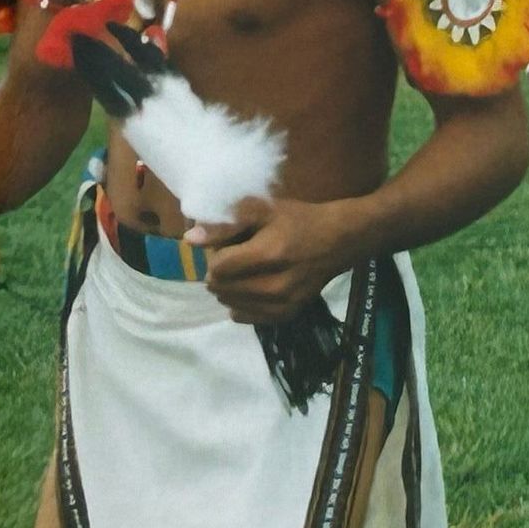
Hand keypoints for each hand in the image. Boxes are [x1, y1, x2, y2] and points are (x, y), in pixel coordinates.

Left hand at [190, 196, 360, 323]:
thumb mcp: (263, 210)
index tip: (228, 244)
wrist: (338, 241)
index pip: (218, 268)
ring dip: (228, 288)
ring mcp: (282, 304)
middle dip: (220, 272)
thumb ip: (226, 224)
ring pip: (230, 304)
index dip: (215, 254)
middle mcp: (276, 285)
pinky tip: (251, 286)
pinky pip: (244, 317)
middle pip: (221, 288)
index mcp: (269, 254)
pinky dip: (240, 302)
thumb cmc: (299, 220)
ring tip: (244, 271)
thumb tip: (189, 240)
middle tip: (235, 257)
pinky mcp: (286, 315)